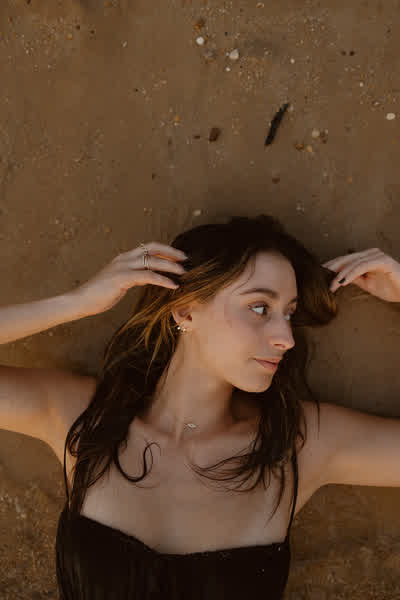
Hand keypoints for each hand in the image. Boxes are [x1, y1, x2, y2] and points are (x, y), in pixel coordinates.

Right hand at [69, 242, 187, 316]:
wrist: (80, 301)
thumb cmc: (99, 295)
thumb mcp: (119, 282)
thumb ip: (132, 277)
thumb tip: (147, 278)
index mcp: (124, 258)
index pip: (148, 247)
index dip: (165, 250)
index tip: (178, 256)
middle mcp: (124, 258)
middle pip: (153, 248)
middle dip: (171, 253)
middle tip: (186, 259)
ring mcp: (122, 267)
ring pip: (153, 261)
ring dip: (171, 266)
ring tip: (184, 272)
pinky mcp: (122, 278)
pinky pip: (148, 276)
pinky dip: (163, 279)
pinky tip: (173, 285)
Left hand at [322, 247, 399, 302]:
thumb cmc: (390, 287)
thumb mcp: (367, 284)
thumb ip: (354, 278)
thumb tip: (338, 279)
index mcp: (366, 257)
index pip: (346, 260)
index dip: (332, 266)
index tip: (320, 274)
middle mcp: (371, 253)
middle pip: (347, 259)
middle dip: (332, 268)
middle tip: (320, 276)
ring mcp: (377, 256)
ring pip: (353, 263)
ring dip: (340, 274)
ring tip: (332, 285)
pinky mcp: (383, 261)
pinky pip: (362, 266)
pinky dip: (351, 274)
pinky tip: (343, 281)